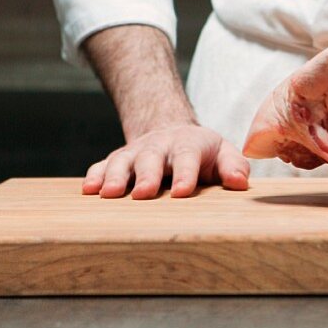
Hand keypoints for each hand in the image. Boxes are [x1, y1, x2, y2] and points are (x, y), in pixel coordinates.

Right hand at [83, 123, 249, 198]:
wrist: (172, 133)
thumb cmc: (203, 153)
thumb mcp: (223, 154)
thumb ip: (234, 166)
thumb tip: (239, 183)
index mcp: (189, 144)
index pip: (187, 157)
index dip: (185, 174)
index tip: (182, 192)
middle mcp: (159, 146)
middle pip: (151, 157)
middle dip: (146, 175)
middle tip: (143, 193)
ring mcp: (136, 152)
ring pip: (122, 160)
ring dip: (115, 176)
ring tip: (108, 194)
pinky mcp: (117, 160)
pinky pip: (102, 165)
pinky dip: (94, 176)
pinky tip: (88, 190)